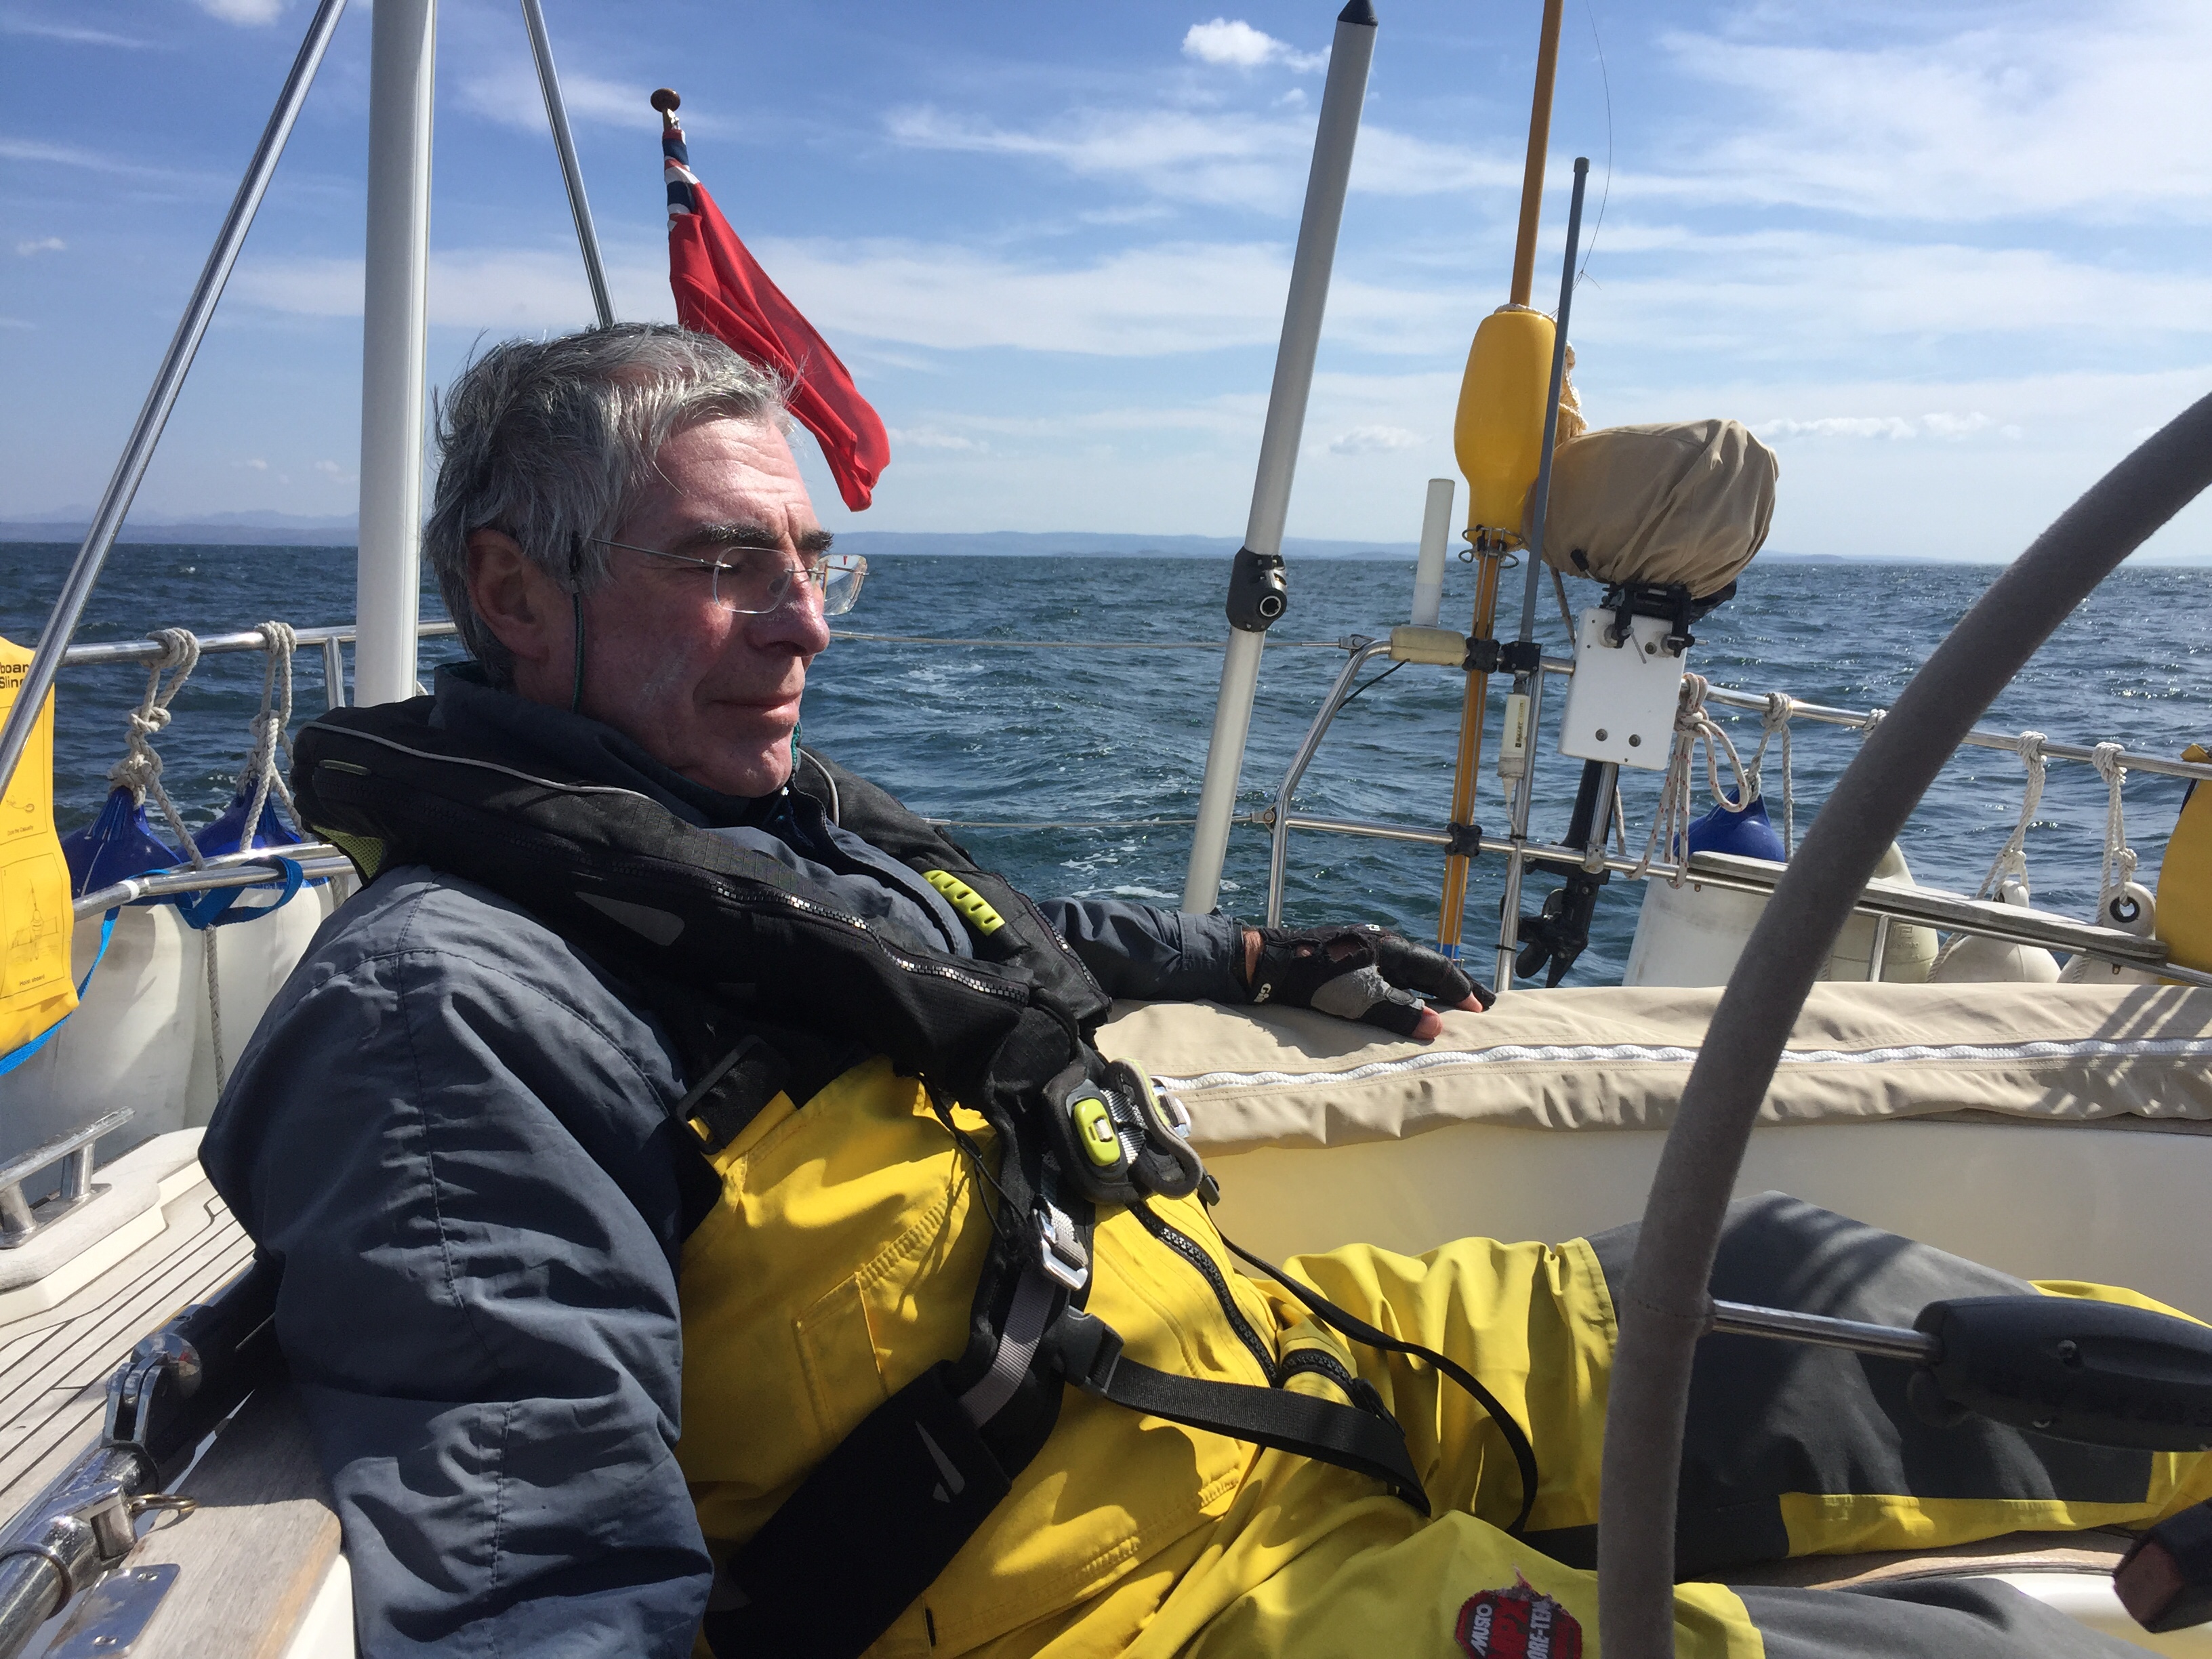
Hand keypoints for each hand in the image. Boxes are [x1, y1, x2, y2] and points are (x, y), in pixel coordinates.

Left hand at [1240, 924, 1494, 1040]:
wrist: (1271, 964)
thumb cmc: (1316, 979)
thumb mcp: (1361, 1000)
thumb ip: (1400, 1012)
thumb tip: (1438, 1026)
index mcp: (1393, 947)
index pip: (1438, 969)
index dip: (1462, 991)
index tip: (1482, 1011)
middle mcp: (1385, 943)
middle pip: (1430, 966)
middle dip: (1458, 985)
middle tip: (1485, 1002)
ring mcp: (1367, 948)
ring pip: (1412, 969)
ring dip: (1435, 986)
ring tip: (1454, 1002)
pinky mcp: (1350, 957)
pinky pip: (1394, 972)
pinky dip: (1412, 986)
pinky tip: (1412, 995)